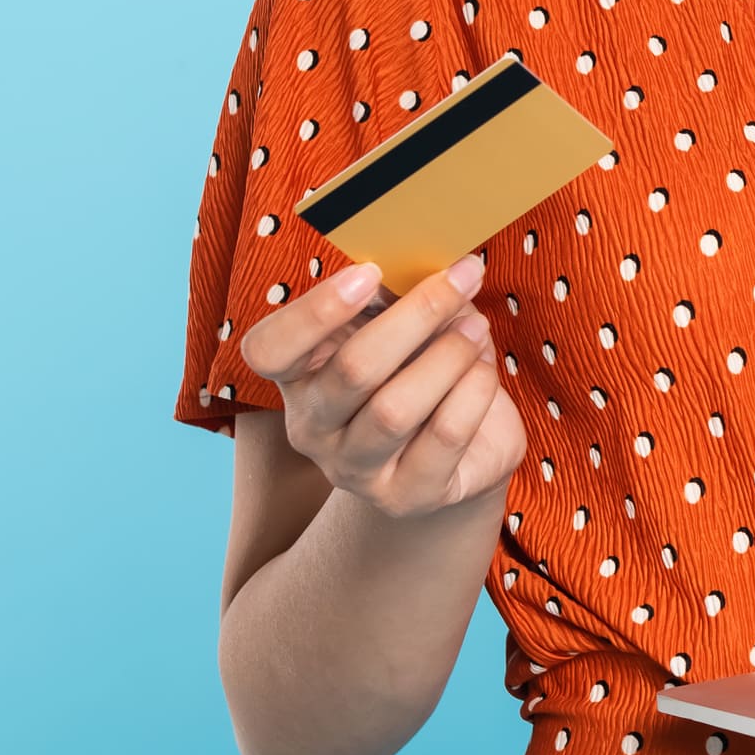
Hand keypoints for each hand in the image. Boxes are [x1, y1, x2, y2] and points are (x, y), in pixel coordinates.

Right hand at [234, 255, 524, 519]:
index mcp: (297, 377)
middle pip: (353, 369)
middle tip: (462, 278)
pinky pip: (443, 436)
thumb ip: (399, 298)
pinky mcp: (405, 496)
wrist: (457, 457)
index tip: (371, 272)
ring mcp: (354, 469)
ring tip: (478, 327)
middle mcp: (312, 427)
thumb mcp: (401, 331)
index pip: (269, 349)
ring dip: (449, 356)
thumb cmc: (420, 373)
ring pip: (396, 408)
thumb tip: (435, 259)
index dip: (314, 312)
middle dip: (417, 315)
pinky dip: (474, 392)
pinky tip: (486, 370)